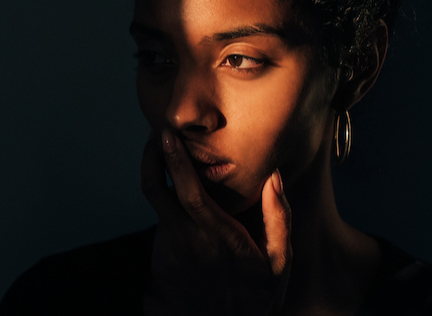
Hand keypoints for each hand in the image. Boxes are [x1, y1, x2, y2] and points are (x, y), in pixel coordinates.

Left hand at [142, 130, 291, 315]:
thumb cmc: (258, 296)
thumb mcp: (279, 261)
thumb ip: (278, 216)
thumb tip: (273, 176)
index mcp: (217, 237)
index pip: (188, 191)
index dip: (175, 161)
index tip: (167, 136)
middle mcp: (187, 243)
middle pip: (155, 190)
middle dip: (152, 159)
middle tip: (157, 138)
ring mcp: (168, 254)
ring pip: (159, 208)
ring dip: (164, 187)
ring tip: (177, 173)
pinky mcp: (159, 264)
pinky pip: (162, 229)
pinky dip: (170, 214)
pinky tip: (185, 215)